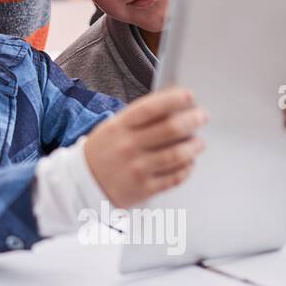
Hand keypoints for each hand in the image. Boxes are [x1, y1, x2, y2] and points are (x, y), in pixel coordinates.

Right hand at [84, 88, 206, 207]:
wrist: (84, 184)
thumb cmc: (105, 151)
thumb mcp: (114, 127)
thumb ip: (141, 117)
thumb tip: (175, 105)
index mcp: (120, 127)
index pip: (150, 108)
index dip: (173, 100)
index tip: (188, 96)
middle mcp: (128, 146)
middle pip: (169, 129)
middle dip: (192, 120)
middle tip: (201, 116)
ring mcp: (137, 168)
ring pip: (176, 155)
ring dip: (193, 146)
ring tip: (198, 142)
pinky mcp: (144, 189)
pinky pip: (174, 177)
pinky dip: (187, 168)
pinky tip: (189, 162)